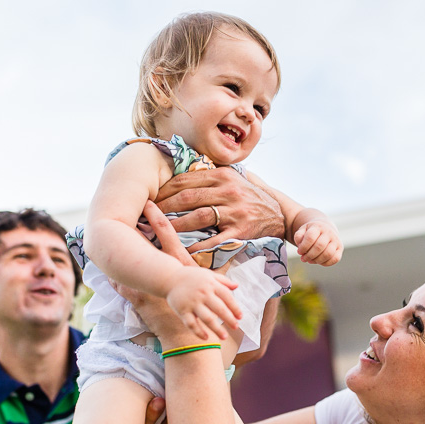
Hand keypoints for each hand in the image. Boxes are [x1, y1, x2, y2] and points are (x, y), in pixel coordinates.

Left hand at [114, 202, 230, 346]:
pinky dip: (117, 283)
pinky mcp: (143, 301)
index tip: (149, 204)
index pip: (168, 235)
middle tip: (120, 213)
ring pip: (132, 267)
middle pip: (145, 245)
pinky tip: (108, 277)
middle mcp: (165, 271)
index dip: (158, 218)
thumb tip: (231, 260)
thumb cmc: (204, 310)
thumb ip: (219, 276)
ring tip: (106, 240)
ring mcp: (152, 286)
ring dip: (120, 255)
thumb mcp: (212, 289)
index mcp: (181, 264)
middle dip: (134, 230)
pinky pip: (126, 289)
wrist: (195, 336)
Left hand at [154, 167, 284, 250]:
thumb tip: (176, 172)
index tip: (149, 195)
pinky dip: (197, 247)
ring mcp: (235, 211)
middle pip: (188, 197)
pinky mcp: (241, 231)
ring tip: (158, 231)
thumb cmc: (248, 196)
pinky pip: (214, 241)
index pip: (186, 179)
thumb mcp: (231, 178)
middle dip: (164, 206)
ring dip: (175, 225)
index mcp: (222, 175)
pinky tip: (182, 250)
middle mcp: (229, 191)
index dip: (164, 188)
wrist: (278, 214)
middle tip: (146, 214)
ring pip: (198, 217)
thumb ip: (208, 175)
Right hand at [166, 267, 240, 339]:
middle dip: (229, 319)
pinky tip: (206, 337)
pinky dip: (198, 331)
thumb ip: (223, 280)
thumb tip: (237, 286)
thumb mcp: (208, 274)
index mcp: (211, 284)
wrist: (169, 277)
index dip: (235, 307)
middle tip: (236, 327)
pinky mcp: (182, 310)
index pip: (227, 297)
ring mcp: (192, 303)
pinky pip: (191, 323)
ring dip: (216, 329)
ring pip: (207, 318)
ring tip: (224, 337)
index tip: (240, 317)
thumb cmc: (191, 277)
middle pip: (219, 309)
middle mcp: (203, 293)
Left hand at [294, 219, 342, 265]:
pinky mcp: (340, 248)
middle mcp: (329, 232)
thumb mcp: (302, 230)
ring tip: (310, 260)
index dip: (303, 247)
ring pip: (328, 254)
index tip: (299, 251)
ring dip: (317, 260)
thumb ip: (298, 237)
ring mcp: (336, 240)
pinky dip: (326, 263)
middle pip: (319, 246)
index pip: (310, 238)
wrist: (325, 228)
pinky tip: (318, 261)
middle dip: (309, 255)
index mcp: (318, 226)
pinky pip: (335, 259)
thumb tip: (300, 246)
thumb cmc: (311, 232)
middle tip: (303, 258)